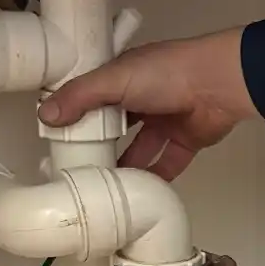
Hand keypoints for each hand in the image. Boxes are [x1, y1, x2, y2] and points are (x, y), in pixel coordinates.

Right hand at [38, 28, 258, 179]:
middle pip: (116, 127)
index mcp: (124, 78)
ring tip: (104, 187)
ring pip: (140, 149)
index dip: (77, 117)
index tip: (60, 140)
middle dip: (100, 146)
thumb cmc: (169, 72)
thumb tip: (46, 115)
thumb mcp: (114, 80)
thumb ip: (80, 97)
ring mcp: (166, 120)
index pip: (93, 98)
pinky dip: (154, 178)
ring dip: (125, 166)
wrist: (217, 85)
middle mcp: (144, 98)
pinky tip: (138, 193)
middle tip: (80, 168)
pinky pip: (167, 163)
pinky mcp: (185, 141)